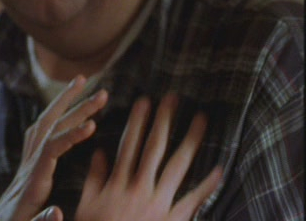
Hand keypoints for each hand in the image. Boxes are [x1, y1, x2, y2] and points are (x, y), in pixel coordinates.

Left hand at [0, 76, 107, 220]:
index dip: (71, 135)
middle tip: (98, 89)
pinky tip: (64, 112)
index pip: (52, 148)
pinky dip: (56, 117)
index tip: (93, 124)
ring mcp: (28, 162)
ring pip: (45, 123)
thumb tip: (57, 211)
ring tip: (82, 83)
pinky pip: (41, 132)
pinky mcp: (29, 165)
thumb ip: (42, 220)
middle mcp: (29, 165)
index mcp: (33, 180)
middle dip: (73, 104)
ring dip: (64, 102)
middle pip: (50, 125)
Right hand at [75, 94, 222, 220]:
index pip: (129, 144)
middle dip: (165, 120)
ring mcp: (159, 203)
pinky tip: (219, 167)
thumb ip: (94, 178)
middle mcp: (140, 187)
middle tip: (175, 97)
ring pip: (177, 166)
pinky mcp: (174, 220)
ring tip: (201, 119)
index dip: (137, 121)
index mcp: (118, 182)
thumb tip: (99, 151)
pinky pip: (194, 200)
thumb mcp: (86, 205)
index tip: (145, 100)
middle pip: (155, 147)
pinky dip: (207, 184)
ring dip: (191, 141)